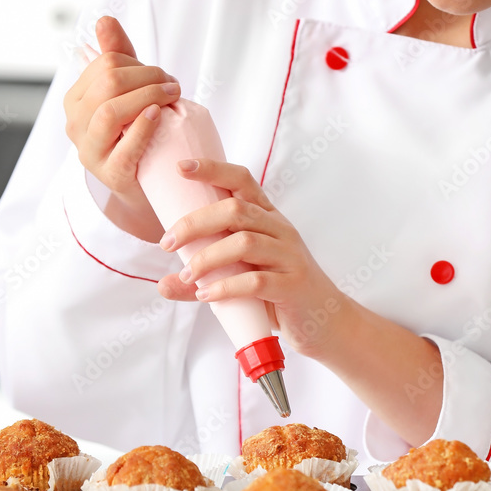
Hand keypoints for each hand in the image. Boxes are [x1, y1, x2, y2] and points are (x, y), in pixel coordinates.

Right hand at [63, 17, 180, 240]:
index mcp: (76, 100)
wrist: (143, 186)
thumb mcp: (128, 94)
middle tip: (172, 85)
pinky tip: (157, 115)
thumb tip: (105, 21)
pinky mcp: (110, 174)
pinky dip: (142, 127)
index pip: (104, 65)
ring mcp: (90, 151)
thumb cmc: (136, 136)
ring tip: (170, 97)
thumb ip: (117, 57)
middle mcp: (76, 124)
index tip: (162, 75)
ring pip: (110, 111)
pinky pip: (123, 146)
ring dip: (147, 97)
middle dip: (146, 78)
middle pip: (108, 84)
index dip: (138, 64)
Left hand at [157, 159, 349, 357]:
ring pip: (244, 242)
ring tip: (187, 275)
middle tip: (168, 242)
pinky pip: (255, 281)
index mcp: (268, 219)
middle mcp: (280, 230)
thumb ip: (205, 279)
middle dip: (195, 222)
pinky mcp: (293, 286)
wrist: (327, 324)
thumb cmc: (281, 295)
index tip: (180, 166)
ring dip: (208, 258)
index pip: (242, 180)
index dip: (212, 169)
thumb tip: (163, 284)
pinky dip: (225, 287)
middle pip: (235, 209)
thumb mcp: (241, 280)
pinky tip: (206, 295)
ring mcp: (289, 256)